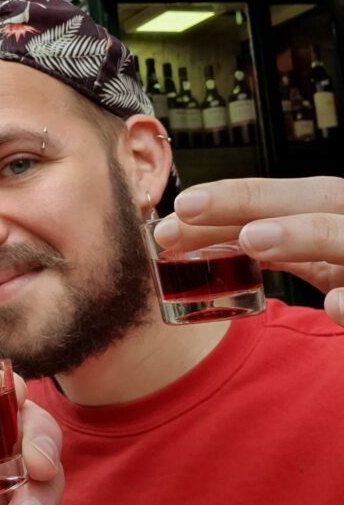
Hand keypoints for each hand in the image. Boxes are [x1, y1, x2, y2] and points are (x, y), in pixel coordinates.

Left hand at [153, 176, 343, 325]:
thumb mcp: (322, 264)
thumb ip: (276, 250)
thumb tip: (194, 242)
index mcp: (341, 223)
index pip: (288, 200)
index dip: (235, 197)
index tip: (178, 207)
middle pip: (318, 201)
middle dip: (251, 201)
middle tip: (186, 208)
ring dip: (303, 234)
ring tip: (251, 238)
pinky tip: (336, 307)